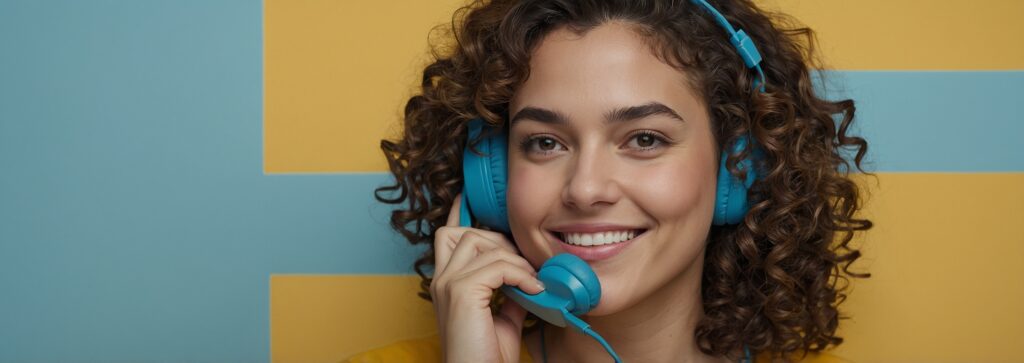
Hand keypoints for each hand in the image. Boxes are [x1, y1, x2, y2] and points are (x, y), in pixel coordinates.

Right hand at [430, 193, 544, 362]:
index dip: (459, 211)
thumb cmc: (487, 356)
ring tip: (530, 283)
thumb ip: (509, 291)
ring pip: (481, 241)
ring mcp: (448, 284)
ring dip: (513, 258)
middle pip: (466, 231)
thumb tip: (528, 273)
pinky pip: (497, 265)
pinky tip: (532, 291)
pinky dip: (520, 274)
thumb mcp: (503, 317)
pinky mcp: (461, 292)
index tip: (469, 197)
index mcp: (446, 282)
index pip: (447, 234)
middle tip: (524, 268)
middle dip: (500, 241)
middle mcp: (442, 279)